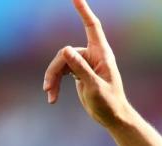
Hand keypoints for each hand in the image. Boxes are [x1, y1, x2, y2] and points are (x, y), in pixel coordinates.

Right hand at [42, 0, 129, 127]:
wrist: (113, 118)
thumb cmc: (109, 103)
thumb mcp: (94, 87)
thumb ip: (81, 69)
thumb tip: (65, 50)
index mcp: (102, 54)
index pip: (92, 26)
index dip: (83, 10)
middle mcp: (93, 56)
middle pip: (65, 54)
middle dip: (55, 70)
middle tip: (48, 88)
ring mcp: (85, 64)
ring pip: (61, 64)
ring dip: (53, 79)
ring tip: (49, 95)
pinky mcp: (79, 73)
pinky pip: (62, 72)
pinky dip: (56, 83)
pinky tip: (52, 98)